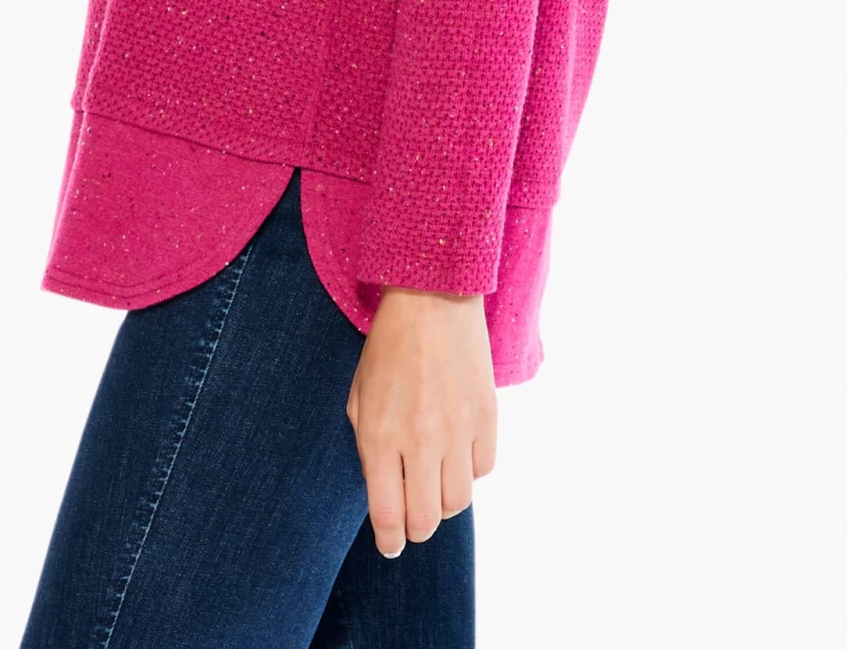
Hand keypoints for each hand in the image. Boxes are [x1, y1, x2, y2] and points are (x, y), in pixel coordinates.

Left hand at [345, 284, 498, 557]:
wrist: (432, 301)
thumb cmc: (387, 348)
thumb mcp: (359, 396)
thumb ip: (368, 448)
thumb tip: (383, 493)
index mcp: (379, 435)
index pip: (387, 516)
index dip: (389, 542)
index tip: (390, 546)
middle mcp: (419, 440)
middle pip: (425, 520)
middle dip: (416, 528)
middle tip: (412, 518)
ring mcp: (457, 431)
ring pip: (457, 502)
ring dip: (443, 501)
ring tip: (434, 483)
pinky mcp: (487, 417)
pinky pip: (482, 470)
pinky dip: (469, 471)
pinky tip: (457, 451)